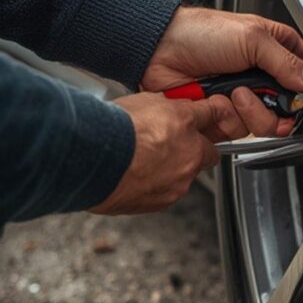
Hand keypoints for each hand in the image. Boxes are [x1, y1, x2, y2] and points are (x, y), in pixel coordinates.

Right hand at [89, 92, 236, 214]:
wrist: (91, 160)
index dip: (209, 115)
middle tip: (171, 143)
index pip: (211, 115)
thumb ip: (164, 107)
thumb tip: (168, 108)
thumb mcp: (142, 101)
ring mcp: (178, 181)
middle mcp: (189, 154)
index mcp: (185, 123)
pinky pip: (166, 191)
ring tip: (143, 162)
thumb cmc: (111, 130)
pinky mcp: (163, 201)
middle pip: (207, 152)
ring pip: (185, 174)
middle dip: (195, 148)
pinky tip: (135, 176)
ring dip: (172, 169)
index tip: (208, 116)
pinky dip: (154, 185)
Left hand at [141, 8, 302, 138]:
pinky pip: (241, 129)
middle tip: (271, 101)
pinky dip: (231, 118)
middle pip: (291, 106)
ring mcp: (245, 96)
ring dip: (253, 112)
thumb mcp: (252, 39)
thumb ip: (287, 63)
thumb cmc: (201, 32)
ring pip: (268, 122)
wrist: (160, 49)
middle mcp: (264, 75)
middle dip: (282, 109)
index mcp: (276, 49)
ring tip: (236, 93)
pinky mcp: (226, 113)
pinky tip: (219, 101)